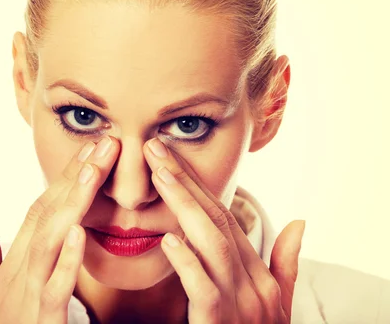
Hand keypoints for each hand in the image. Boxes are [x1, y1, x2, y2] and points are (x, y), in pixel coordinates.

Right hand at [0, 136, 118, 323]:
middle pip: (46, 215)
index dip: (62, 178)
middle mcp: (18, 272)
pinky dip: (65, 260)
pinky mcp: (40, 321)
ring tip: (93, 170)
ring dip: (72, 204)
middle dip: (75, 177)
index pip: (38, 210)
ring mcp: (27, 296)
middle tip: (104, 143)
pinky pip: (54, 288)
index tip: (88, 150)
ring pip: (49, 241)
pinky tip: (79, 231)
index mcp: (12, 263)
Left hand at [143, 138, 305, 323]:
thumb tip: (298, 222)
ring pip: (212, 244)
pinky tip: (169, 240)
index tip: (169, 157)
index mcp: (258, 272)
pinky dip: (188, 263)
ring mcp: (240, 302)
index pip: (224, 217)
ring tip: (160, 176)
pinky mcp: (221, 323)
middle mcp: (252, 281)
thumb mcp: (275, 304)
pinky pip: (204, 289)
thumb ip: (284, 264)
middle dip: (184, 181)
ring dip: (185, 206)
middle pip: (215, 220)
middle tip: (155, 148)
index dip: (196, 184)